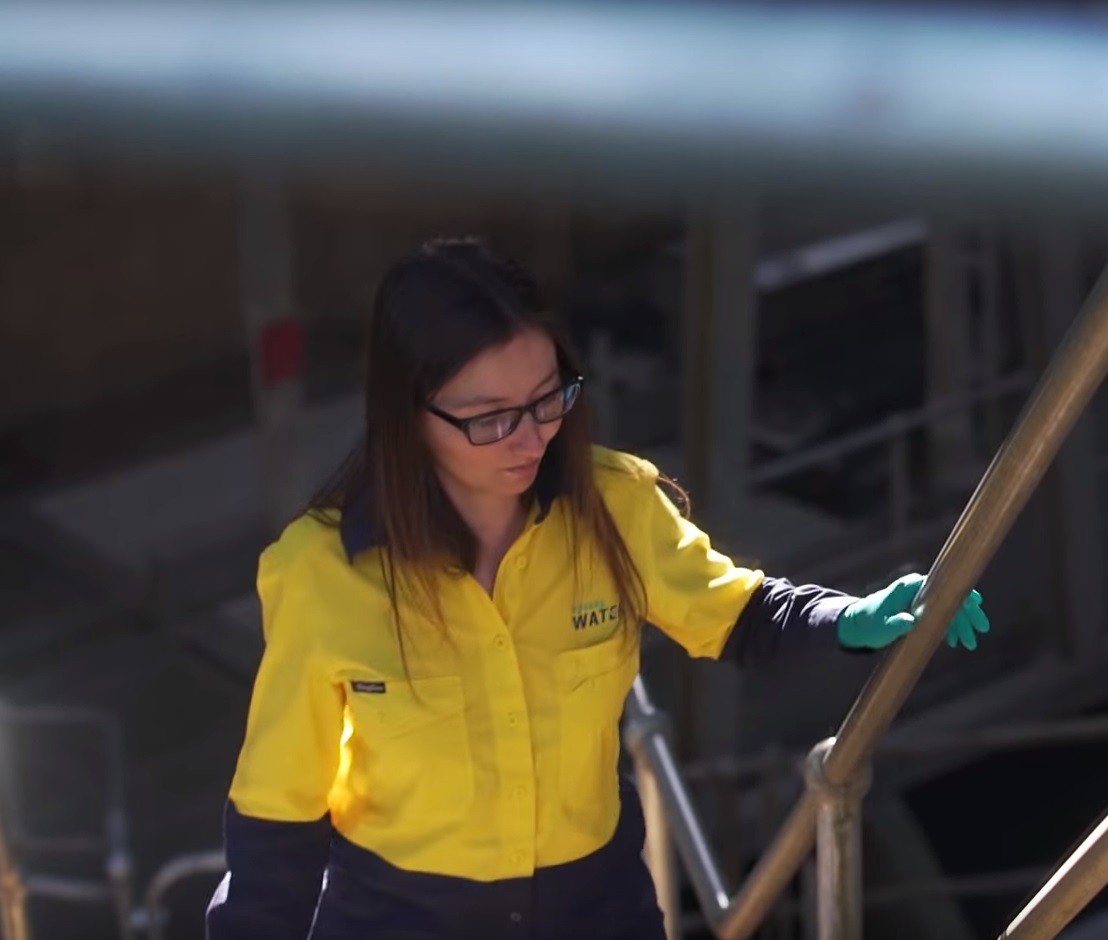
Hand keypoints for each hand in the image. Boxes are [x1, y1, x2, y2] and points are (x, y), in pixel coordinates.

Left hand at [836, 573, 989, 650]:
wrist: (858, 626)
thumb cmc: (869, 624)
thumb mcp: (882, 627)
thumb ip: (896, 624)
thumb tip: (911, 621)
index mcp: (909, 586)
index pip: (941, 585)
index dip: (960, 593)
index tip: (976, 603)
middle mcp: (917, 588)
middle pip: (949, 595)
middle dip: (967, 613)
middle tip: (980, 631)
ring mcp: (919, 598)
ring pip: (947, 607)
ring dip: (960, 624)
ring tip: (969, 644)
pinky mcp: (919, 608)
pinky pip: (940, 614)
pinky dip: (949, 626)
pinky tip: (955, 641)